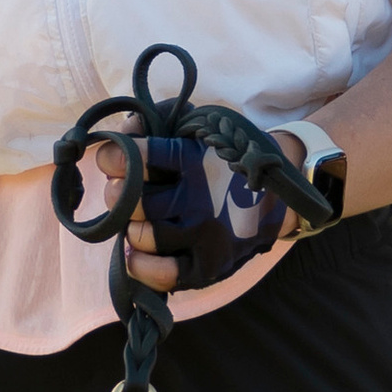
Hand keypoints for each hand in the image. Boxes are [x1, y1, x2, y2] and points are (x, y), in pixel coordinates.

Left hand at [118, 129, 310, 297]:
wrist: (281, 189)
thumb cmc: (228, 155)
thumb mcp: (201, 124)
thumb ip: (161, 118)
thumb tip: (126, 128)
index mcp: (193, 159)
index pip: (139, 157)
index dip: (113, 157)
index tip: (110, 158)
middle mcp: (198, 198)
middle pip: (133, 201)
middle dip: (118, 194)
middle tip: (122, 191)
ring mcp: (204, 234)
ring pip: (143, 235)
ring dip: (129, 227)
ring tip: (134, 220)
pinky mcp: (210, 265)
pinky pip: (165, 274)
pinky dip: (142, 266)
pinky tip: (134, 254)